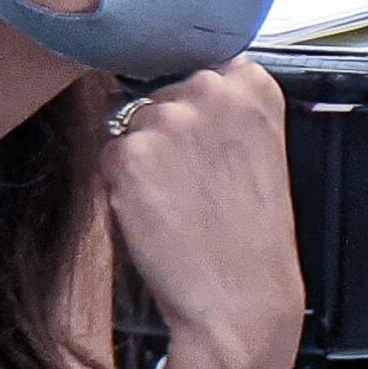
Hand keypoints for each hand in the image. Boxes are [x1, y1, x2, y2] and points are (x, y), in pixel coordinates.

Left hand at [100, 61, 303, 368]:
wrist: (240, 301)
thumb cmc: (248, 232)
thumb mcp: (257, 146)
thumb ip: (221, 103)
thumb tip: (164, 79)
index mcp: (252, 80)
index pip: (197, 67)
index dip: (198, 114)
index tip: (217, 152)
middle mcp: (211, 87)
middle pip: (160, 91)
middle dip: (168, 133)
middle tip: (198, 185)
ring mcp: (168, 118)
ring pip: (131, 122)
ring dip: (144, 159)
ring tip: (182, 202)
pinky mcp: (130, 153)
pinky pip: (110, 154)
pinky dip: (123, 185)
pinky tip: (158, 214)